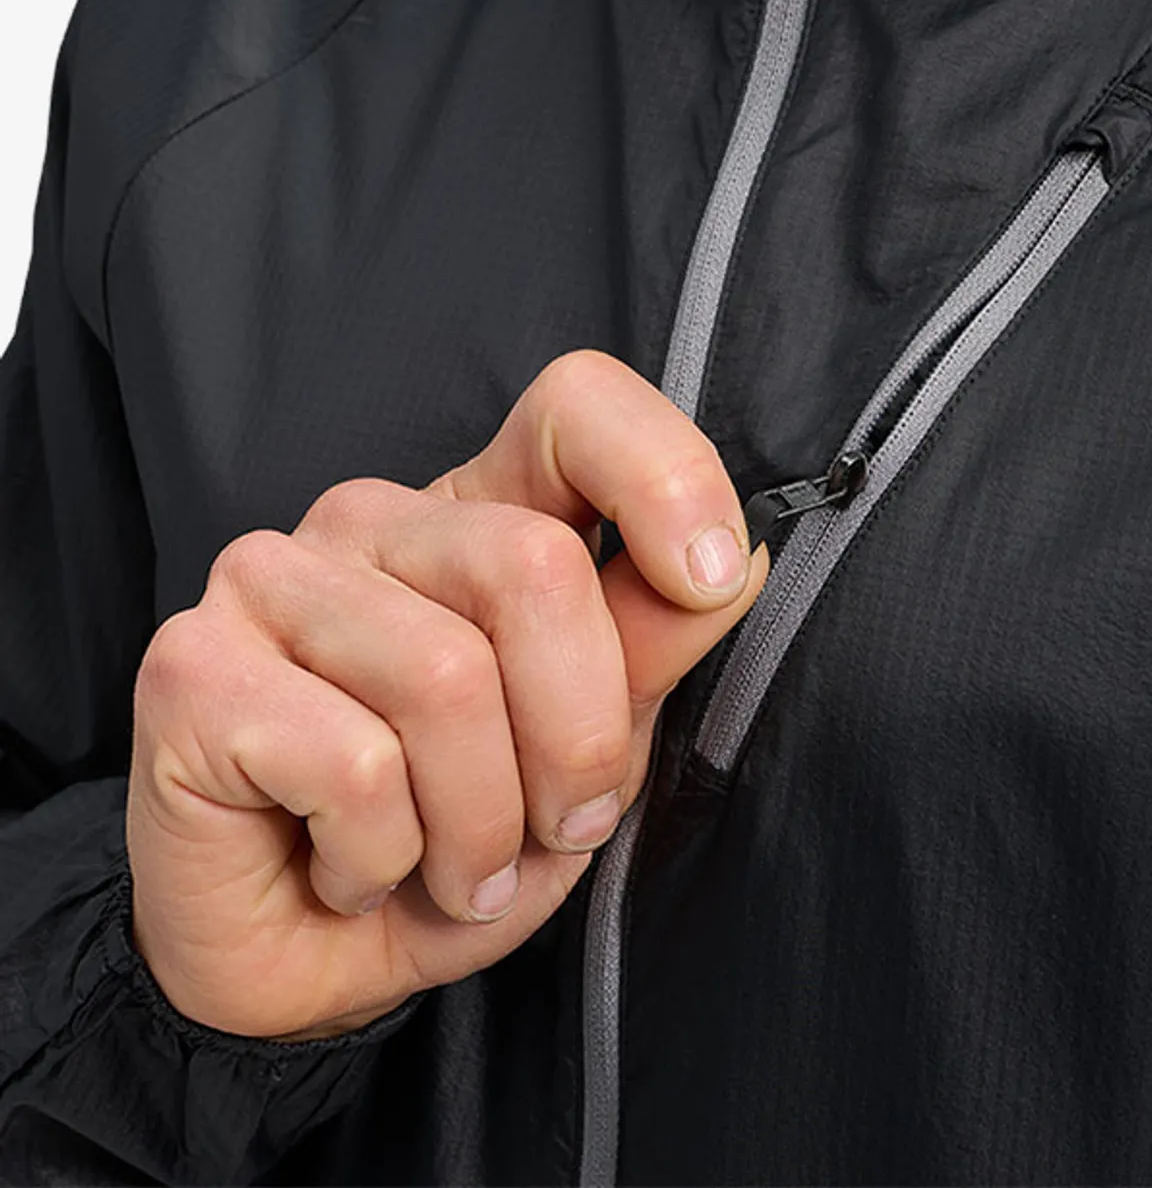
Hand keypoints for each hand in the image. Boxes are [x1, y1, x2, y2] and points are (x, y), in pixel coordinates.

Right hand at [126, 349, 767, 1039]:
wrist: (298, 967)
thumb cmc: (447, 844)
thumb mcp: (578, 755)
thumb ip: (645, 652)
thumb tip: (736, 563)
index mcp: (474, 516)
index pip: (574, 405)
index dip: (663, 473)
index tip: (712, 579)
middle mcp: (369, 521)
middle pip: (531, 564)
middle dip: (577, 739)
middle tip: (554, 825)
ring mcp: (268, 577)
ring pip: (447, 680)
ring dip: (478, 827)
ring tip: (446, 865)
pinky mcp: (192, 666)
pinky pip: (354, 767)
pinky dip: (382, 857)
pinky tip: (344, 865)